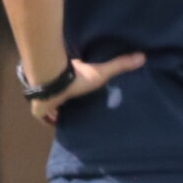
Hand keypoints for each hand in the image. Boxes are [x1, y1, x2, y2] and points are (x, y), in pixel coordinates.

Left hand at [31, 53, 145, 123]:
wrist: (52, 82)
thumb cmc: (75, 77)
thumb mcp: (101, 72)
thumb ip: (119, 65)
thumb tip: (142, 56)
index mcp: (68, 78)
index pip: (73, 83)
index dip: (77, 87)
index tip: (83, 91)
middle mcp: (57, 86)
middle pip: (63, 94)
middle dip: (67, 100)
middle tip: (76, 108)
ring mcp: (46, 98)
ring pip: (51, 106)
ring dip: (57, 111)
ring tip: (69, 119)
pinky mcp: (39, 109)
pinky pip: (44, 117)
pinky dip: (50, 121)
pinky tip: (58, 126)